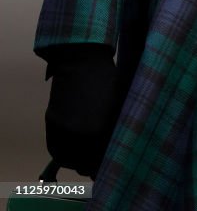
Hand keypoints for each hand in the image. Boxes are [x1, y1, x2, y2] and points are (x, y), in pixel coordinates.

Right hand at [43, 43, 121, 178]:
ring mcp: (63, 129)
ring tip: (81, 154)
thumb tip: (110, 152)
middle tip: (93, 162)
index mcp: (100, 132)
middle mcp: (80, 135)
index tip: (105, 164)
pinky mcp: (51, 122)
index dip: (103, 165)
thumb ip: (112, 132)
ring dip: (74, 160)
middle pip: (83, 164)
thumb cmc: (107, 81)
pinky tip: (69, 146)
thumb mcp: (115, 108)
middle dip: (89, 165)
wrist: (82, 60)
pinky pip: (55, 147)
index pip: (101, 161)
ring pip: (67, 159)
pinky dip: (61, 150)